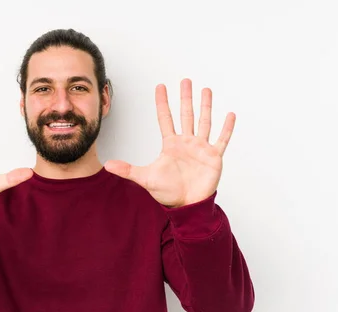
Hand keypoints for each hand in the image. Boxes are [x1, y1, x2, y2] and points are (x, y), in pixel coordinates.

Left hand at [104, 79, 234, 207]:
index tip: (161, 86)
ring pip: (204, 122)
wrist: (186, 205)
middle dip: (185, 98)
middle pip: (186, 115)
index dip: (162, 102)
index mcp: (171, 144)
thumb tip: (107, 165)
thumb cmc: (168, 192)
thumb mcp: (145, 178)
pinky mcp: (213, 157)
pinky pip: (222, 140)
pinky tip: (230, 115)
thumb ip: (128, 170)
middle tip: (185, 81)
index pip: (165, 118)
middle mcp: (186, 142)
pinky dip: (226, 128)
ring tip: (206, 90)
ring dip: (205, 106)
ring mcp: (201, 148)